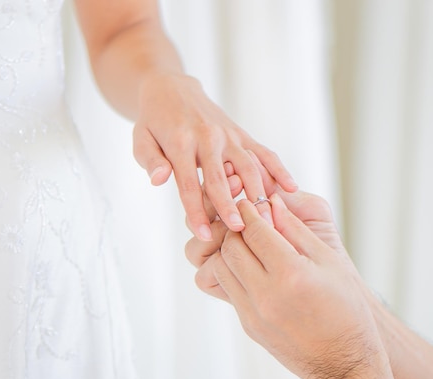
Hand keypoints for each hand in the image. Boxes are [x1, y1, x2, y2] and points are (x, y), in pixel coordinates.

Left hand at [132, 73, 296, 240]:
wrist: (173, 88)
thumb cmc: (155, 121)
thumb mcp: (141, 138)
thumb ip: (150, 160)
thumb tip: (159, 180)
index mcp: (181, 142)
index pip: (188, 184)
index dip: (196, 212)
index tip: (203, 235)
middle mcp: (208, 138)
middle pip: (222, 179)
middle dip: (231, 206)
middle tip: (241, 231)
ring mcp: (229, 136)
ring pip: (248, 167)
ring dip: (258, 193)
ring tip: (267, 218)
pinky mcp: (242, 134)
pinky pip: (264, 152)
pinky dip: (279, 169)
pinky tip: (291, 188)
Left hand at [202, 197, 398, 378]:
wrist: (343, 363)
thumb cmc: (346, 308)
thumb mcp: (329, 262)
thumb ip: (296, 230)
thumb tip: (272, 202)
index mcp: (291, 274)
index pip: (254, 230)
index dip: (250, 210)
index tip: (252, 201)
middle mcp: (266, 294)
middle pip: (230, 246)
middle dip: (236, 227)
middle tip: (247, 220)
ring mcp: (253, 313)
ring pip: (221, 267)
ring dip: (230, 249)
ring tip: (248, 243)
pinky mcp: (248, 325)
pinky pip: (229, 288)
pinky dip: (235, 271)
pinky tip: (253, 266)